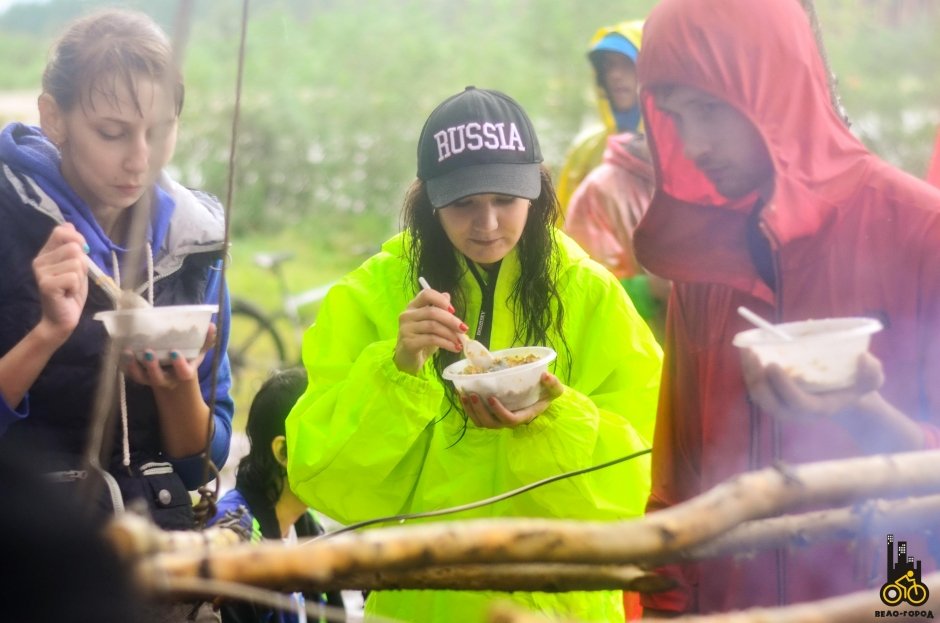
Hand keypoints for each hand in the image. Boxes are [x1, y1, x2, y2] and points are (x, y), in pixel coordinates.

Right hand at [32, 223, 87, 343]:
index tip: (83, 251)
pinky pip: (74, 277)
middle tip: (74, 279)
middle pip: (74, 248)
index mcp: (46, 253)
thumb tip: (69, 224)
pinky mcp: (46, 284)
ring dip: (80, 277)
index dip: (77, 237)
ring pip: (77, 263)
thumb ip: (73, 247)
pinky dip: (77, 286)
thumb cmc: (71, 292)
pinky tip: (68, 293)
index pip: (61, 231)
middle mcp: (40, 260)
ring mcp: (41, 272)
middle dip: (82, 264)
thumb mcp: (76, 266)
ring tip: (70, 287)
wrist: (62, 317)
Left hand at [121, 323, 215, 388]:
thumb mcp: (199, 352)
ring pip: (140, 377)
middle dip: (152, 366)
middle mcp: (166, 379)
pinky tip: (120, 352)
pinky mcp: (139, 377)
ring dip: (133, 366)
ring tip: (128, 351)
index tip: (174, 352)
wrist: (173, 379)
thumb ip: (206, 341)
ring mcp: (151, 379)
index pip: (183, 373)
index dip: (179, 364)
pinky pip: (129, 373)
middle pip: (157, 378)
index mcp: (183, 374)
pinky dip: (124, 364)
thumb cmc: (187, 361)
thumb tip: (212, 325)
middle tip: (148, 352)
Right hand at [394, 285, 464, 374]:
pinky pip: (431, 339)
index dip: (441, 300)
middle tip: (464, 328)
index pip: (426, 294)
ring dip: (450, 334)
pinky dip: (446, 343)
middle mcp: (407, 315)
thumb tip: (447, 296)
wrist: (408, 360)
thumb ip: (438, 311)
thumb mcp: (432, 324)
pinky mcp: (409, 342)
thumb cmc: (421, 340)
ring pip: (433, 326)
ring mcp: (406, 329)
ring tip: (460, 342)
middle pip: (432, 312)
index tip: (453, 310)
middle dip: (451, 320)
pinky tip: (454, 348)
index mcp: (413, 306)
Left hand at [461, 372, 563, 428]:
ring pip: (482, 423)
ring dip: (472, 411)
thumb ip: (553, 383)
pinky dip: (469, 409)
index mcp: (524, 415)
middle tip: (473, 395)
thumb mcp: (554, 388)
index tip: (491, 397)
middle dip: (481, 411)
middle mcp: (510, 420)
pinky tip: (463, 396)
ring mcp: (500, 419)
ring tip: (465, 395)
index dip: (499, 412)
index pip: (510, 420)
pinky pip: (478, 418)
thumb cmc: (547, 393)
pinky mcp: (492, 415)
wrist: (541, 397)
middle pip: (492, 424)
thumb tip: (545, 376)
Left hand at [740, 348, 883, 421]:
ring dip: (749, 374)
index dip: (783, 386)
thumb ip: (872, 372)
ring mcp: (784, 407)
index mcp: (819, 408)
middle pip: (770, 403)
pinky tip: (747, 352)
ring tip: (747, 350)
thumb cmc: (856, 385)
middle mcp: (797, 412)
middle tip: (753, 354)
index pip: (797, 403)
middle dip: (758, 380)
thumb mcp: (872, 379)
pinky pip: (757, 388)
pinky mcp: (774, 398)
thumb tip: (862, 359)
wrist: (844, 398)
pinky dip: (749, 372)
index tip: (773, 364)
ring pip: (759, 396)